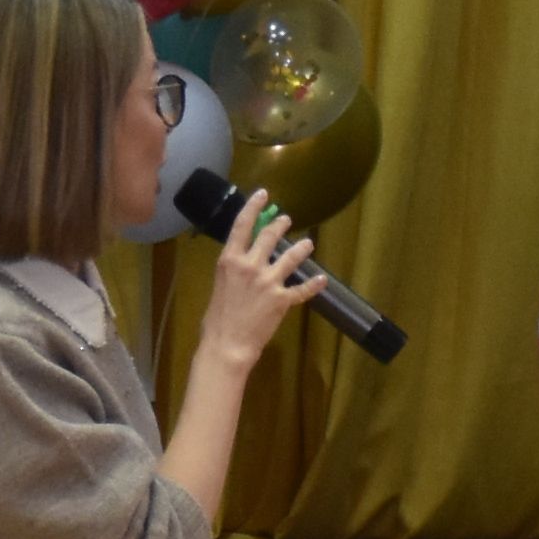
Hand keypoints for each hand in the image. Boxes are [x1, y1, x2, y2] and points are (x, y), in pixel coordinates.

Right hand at [195, 194, 325, 370]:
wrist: (227, 344)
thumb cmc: (216, 318)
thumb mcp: (220, 284)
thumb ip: (233, 269)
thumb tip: (243, 261)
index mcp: (230, 260)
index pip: (242, 225)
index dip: (253, 206)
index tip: (262, 194)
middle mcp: (251, 265)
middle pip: (268, 236)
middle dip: (279, 225)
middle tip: (286, 219)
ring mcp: (268, 281)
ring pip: (291, 257)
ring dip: (301, 248)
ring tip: (308, 243)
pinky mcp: (282, 299)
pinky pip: (302, 290)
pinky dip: (314, 285)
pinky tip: (322, 280)